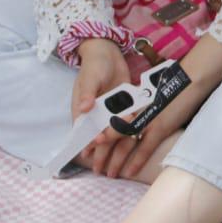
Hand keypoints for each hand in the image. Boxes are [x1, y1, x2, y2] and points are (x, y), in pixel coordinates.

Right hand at [71, 39, 128, 167]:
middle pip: (99, 135)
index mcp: (83, 110)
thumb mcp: (91, 78)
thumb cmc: (95, 66)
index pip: (84, 129)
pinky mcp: (123, 106)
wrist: (109, 53)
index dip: (89, 139)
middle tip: (105, 168)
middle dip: (102, 151)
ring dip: (117, 145)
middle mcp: (96, 114)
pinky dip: (131, 128)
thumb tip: (84, 107)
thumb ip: (88, 93)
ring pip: (114, 131)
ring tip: (120, 163)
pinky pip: (127, 119)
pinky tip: (138, 138)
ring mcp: (110, 111)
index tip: (96, 145)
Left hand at [97, 69, 213, 179]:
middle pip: (111, 136)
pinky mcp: (160, 127)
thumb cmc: (172, 84)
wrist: (190, 79)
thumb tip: (132, 115)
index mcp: (130, 103)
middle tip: (95, 167)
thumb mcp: (151, 93)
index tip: (89, 148)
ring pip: (124, 145)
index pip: (107, 122)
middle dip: (101, 153)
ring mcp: (146, 120)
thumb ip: (139, 104)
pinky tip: (129, 172)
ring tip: (108, 174)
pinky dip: (136, 161)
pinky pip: (145, 148)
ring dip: (115, 161)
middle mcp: (134, 111)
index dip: (97, 136)